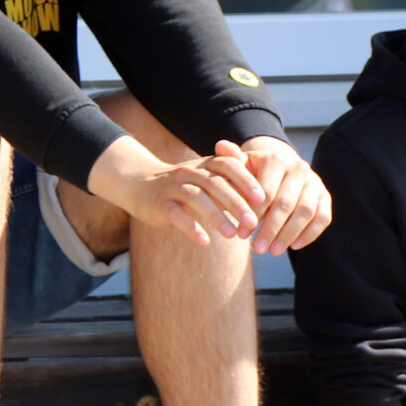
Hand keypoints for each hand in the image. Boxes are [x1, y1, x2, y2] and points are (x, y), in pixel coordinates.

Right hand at [96, 148, 261, 247]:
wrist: (141, 185)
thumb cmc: (184, 185)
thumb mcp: (207, 179)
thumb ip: (231, 183)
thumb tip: (264, 198)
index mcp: (205, 165)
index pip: (228, 165)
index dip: (245, 180)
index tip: (262, 198)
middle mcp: (189, 172)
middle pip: (215, 184)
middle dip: (236, 203)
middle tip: (252, 223)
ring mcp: (173, 187)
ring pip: (196, 198)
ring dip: (216, 216)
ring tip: (232, 234)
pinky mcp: (159, 204)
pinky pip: (176, 215)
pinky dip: (190, 227)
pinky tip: (204, 241)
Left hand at [234, 136, 333, 254]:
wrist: (277, 168)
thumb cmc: (253, 172)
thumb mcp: (240, 166)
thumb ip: (231, 160)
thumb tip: (220, 145)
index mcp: (276, 160)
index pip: (265, 191)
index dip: (253, 215)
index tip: (241, 234)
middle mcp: (299, 168)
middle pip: (285, 203)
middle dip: (270, 229)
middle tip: (258, 249)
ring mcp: (315, 182)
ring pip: (305, 212)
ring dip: (289, 234)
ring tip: (273, 251)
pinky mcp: (324, 196)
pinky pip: (323, 217)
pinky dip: (310, 233)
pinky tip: (294, 247)